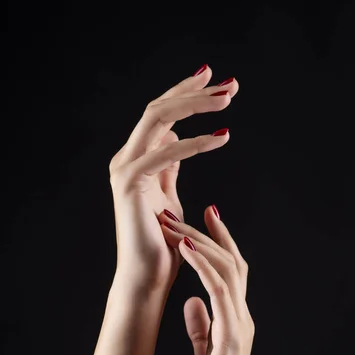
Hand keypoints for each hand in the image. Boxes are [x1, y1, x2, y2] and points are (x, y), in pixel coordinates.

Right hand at [108, 66, 238, 292]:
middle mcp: (126, 158)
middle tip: (229, 85)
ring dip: (194, 106)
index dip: (185, 93)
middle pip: (158, 109)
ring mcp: (125, 168)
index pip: (160, 115)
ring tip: (227, 100)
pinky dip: (193, 143)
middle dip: (193, 92)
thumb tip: (175, 138)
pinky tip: (221, 138)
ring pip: (157, 119)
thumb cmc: (162, 242)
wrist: (147, 275)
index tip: (213, 78)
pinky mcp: (130, 184)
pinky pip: (164, 153)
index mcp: (136, 159)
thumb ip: (168, 166)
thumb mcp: (167, 195)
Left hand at [160, 206, 254, 354]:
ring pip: (226, 269)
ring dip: (199, 242)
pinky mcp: (232, 337)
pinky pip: (220, 291)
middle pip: (230, 261)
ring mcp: (239, 326)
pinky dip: (203, 266)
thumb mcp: (202, 354)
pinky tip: (187, 249)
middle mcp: (241, 317)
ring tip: (173, 223)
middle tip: (180, 208)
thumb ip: (202, 327)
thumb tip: (192, 301)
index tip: (202, 215)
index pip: (229, 270)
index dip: (217, 241)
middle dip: (206, 232)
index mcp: (233, 320)